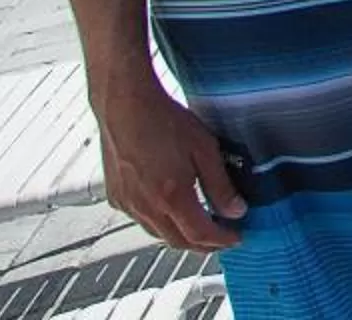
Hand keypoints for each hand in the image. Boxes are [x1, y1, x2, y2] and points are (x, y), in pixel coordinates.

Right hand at [94, 76, 242, 250]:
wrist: (125, 105)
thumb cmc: (162, 119)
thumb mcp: (204, 149)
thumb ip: (220, 184)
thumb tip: (235, 210)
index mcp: (171, 197)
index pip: (200, 235)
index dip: (222, 240)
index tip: (235, 237)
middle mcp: (146, 207)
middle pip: (178, 242)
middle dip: (203, 245)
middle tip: (220, 237)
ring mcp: (128, 204)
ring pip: (157, 234)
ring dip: (180, 236)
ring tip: (199, 225)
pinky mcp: (116, 197)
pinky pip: (141, 220)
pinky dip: (159, 223)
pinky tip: (170, 210)